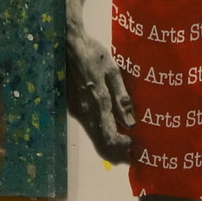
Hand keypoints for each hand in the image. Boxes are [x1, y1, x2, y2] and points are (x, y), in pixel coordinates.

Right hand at [65, 29, 134, 162]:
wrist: (66, 45)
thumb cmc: (93, 54)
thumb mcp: (112, 71)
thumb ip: (121, 98)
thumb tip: (131, 124)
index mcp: (97, 103)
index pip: (109, 137)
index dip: (122, 147)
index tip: (134, 144)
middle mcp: (85, 113)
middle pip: (101, 144)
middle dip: (117, 154)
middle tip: (132, 155)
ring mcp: (77, 113)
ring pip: (94, 139)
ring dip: (110, 146)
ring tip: (125, 144)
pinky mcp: (73, 109)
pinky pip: (90, 129)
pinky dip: (102, 135)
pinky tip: (113, 130)